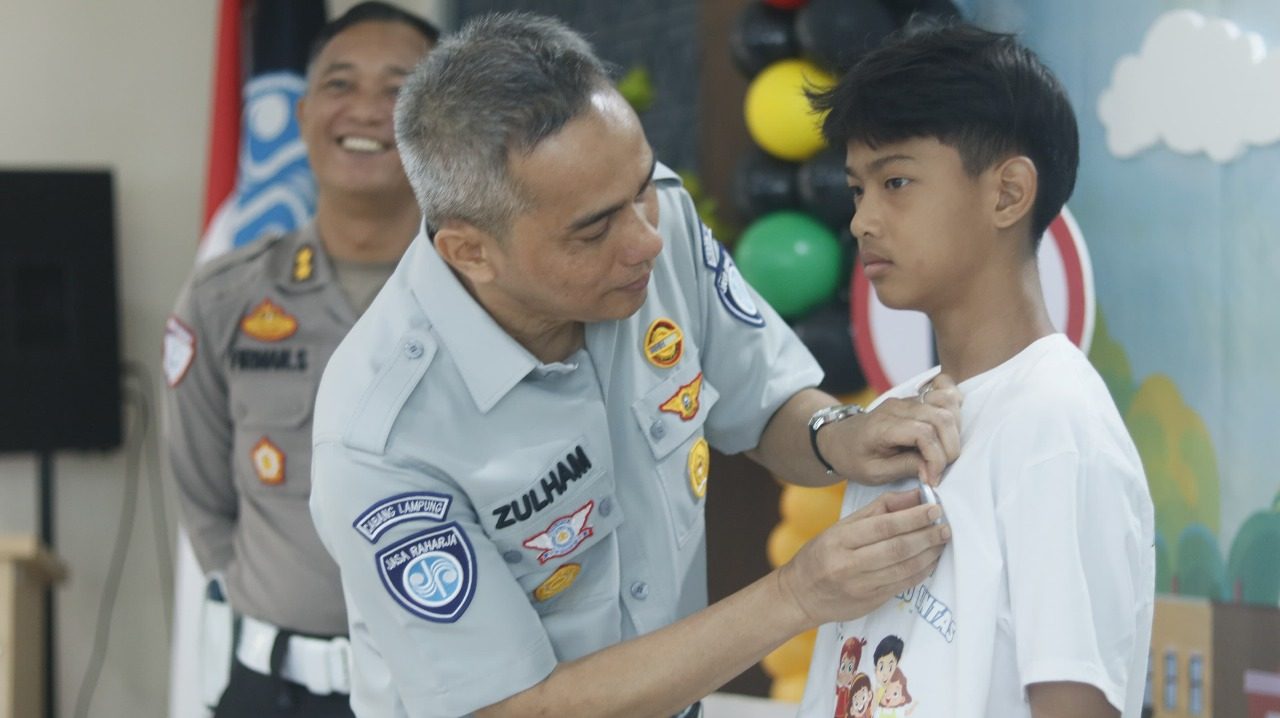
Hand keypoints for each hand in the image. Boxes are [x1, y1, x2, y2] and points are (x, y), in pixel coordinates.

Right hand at [777, 490, 950, 626]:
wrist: (800, 595)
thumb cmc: (820, 555)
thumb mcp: (841, 527)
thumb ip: (877, 510)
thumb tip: (913, 495)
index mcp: (839, 540)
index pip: (883, 526)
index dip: (912, 517)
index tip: (934, 509)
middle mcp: (848, 564)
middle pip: (896, 548)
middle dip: (926, 536)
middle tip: (945, 527)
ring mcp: (860, 586)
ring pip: (903, 568)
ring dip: (929, 554)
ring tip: (942, 541)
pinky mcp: (870, 602)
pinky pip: (903, 585)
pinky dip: (921, 571)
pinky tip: (930, 560)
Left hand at [819, 374, 961, 485]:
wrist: (839, 439)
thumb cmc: (854, 458)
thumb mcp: (874, 472)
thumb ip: (905, 467)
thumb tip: (933, 469)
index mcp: (883, 426)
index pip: (923, 433)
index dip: (936, 458)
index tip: (932, 478)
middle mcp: (898, 407)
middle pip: (941, 417)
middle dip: (949, 447)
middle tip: (940, 468)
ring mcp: (907, 400)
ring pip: (947, 402)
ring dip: (954, 430)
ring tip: (944, 451)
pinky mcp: (915, 399)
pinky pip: (943, 391)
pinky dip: (954, 406)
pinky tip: (950, 426)